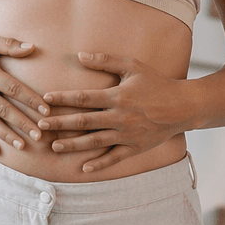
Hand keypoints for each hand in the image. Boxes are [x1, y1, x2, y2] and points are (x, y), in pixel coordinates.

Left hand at [39, 52, 190, 172]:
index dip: (63, 98)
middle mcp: (120, 117)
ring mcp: (127, 135)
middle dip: (60, 124)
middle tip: (41, 126)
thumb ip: (105, 60)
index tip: (45, 99)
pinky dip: (99, 164)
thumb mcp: (133, 66)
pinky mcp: (135, 148)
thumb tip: (79, 56)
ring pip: (94, 142)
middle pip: (84, 122)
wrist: (182, 106)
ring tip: (54, 146)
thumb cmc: (156, 83)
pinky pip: (114, 158)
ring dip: (73, 145)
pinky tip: (83, 168)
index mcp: (117, 96)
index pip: (83, 98)